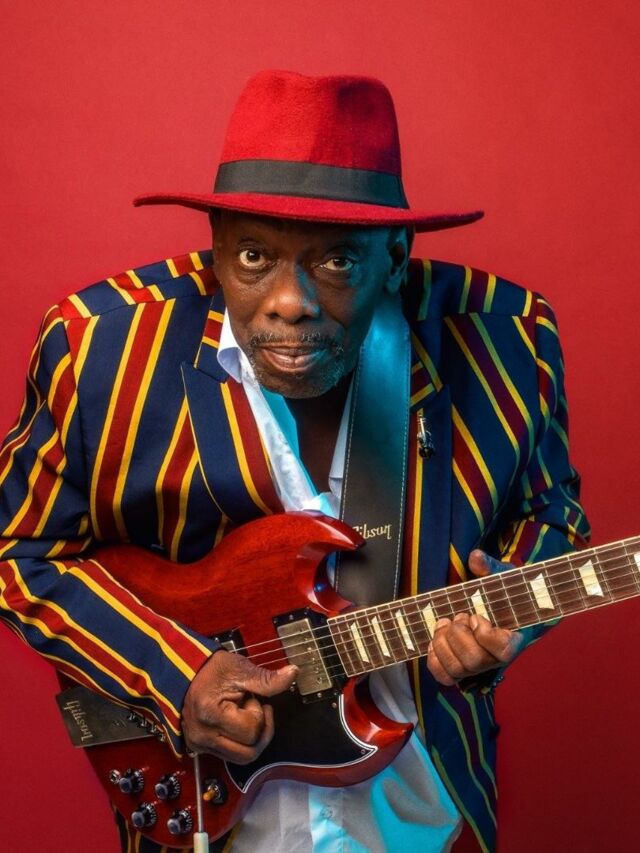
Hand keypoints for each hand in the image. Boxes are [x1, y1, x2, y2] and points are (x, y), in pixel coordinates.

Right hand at [182, 650, 296, 762]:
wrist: (186, 672)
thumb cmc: (212, 669)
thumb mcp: (241, 669)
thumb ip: (267, 679)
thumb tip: (293, 674)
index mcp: (211, 714)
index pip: (251, 732)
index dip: (258, 714)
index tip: (251, 697)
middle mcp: (203, 735)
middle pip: (249, 753)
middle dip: (260, 731)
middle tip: (254, 708)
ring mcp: (200, 743)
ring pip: (241, 758)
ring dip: (251, 739)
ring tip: (245, 715)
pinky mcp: (200, 746)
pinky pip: (229, 755)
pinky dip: (239, 742)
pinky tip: (236, 722)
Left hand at [426, 550, 523, 686]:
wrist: (500, 610)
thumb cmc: (506, 593)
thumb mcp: (502, 576)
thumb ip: (490, 568)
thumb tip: (475, 557)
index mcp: (515, 638)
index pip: (504, 651)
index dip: (486, 635)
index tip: (477, 616)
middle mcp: (497, 658)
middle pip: (475, 660)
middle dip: (458, 634)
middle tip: (458, 616)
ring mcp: (479, 666)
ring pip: (458, 669)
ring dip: (443, 644)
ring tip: (445, 624)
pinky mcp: (462, 668)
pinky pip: (445, 676)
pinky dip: (434, 660)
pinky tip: (434, 640)